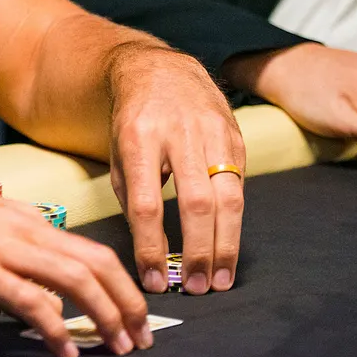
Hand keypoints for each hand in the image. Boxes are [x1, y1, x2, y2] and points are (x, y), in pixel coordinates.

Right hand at [0, 171, 152, 356]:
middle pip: (96, 262)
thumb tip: (30, 280)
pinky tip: (64, 348)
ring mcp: (2, 248)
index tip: (132, 310)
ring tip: (117, 344)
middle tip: (140, 334)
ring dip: (106, 315)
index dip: (119, 282)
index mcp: (22, 217)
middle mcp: (21, 228)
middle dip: (127, 301)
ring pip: (76, 279)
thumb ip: (8, 245)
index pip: (88, 248)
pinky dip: (57, 327)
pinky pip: (32, 301)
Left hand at [106, 45, 244, 297]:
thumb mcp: (117, 151)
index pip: (146, 202)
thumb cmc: (133, 120)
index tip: (152, 279)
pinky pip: (239, 187)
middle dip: (196, 251)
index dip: (150, 245)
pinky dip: (234, 223)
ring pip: (227, 198)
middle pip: (195, 203)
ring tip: (218, 279)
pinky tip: (228, 249)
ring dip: (225, 246)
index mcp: (139, 136)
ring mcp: (212, 133)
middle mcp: (179, 133)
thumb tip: (150, 250)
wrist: (159, 69)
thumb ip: (131, 195)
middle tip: (194, 288)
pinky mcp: (235, 137)